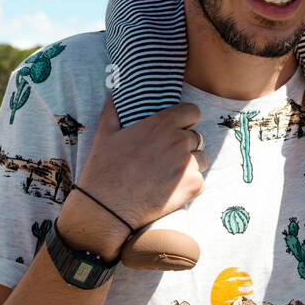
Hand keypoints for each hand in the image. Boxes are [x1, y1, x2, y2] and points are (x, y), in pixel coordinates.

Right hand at [61, 95, 204, 256]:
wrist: (107, 207)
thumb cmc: (104, 169)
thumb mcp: (104, 134)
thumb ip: (113, 111)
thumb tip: (113, 97)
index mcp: (162, 124)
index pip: (193, 112)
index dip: (187, 120)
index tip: (178, 128)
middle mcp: (179, 141)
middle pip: (197, 137)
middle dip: (185, 145)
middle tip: (166, 158)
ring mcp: (188, 164)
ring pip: (201, 159)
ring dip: (190, 165)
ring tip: (169, 175)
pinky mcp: (193, 186)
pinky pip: (199, 181)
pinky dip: (188, 186)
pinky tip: (170, 190)